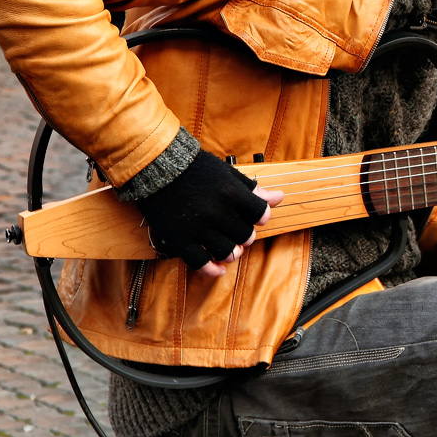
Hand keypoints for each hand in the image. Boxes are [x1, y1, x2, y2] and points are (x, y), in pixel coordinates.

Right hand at [136, 151, 284, 276]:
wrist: (157, 166)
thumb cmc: (196, 169)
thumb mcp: (228, 174)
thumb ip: (253, 189)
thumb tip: (279, 198)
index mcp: (231, 194)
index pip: (260, 215)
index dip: (260, 217)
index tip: (253, 216)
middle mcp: (217, 212)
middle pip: (246, 236)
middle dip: (245, 235)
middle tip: (238, 231)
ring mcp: (197, 228)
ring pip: (227, 253)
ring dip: (232, 253)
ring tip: (230, 248)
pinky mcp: (178, 239)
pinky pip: (200, 263)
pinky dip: (212, 269)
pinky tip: (218, 268)